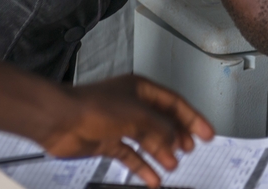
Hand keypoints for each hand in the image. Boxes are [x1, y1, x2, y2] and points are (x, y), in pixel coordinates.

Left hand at [41, 75, 213, 187]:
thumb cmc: (92, 107)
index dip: (193, 118)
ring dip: (161, 153)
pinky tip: (152, 178)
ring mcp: (120, 123)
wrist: (60, 120)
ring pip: (147, 140)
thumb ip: (161, 128)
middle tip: (191, 149)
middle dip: (178, 136)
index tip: (207, 133)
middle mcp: (132, 105)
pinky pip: (131, 155)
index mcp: (141, 89)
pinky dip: (142, 166)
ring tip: (172, 165)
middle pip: (163, 121)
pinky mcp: (108, 141)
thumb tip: (176, 139)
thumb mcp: (137, 115)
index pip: (175, 103)